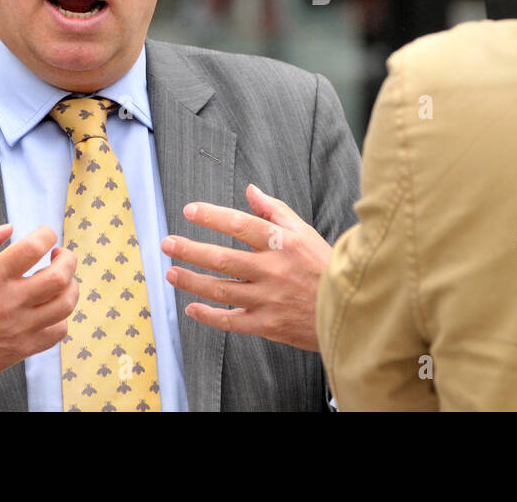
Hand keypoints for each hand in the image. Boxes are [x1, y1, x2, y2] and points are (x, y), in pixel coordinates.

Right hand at [0, 223, 77, 410]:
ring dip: (70, 286)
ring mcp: (19, 327)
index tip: (45, 236)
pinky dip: (62, 316)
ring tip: (61, 280)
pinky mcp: (23, 348)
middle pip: (59, 276)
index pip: (33, 248)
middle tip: (60, 256)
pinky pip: (59, 331)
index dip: (47, 235)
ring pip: (65, 304)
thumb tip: (7, 229)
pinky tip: (50, 307)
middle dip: (68, 259)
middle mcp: (9, 302)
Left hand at [162, 183, 330, 351]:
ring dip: (192, 280)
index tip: (189, 210)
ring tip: (171, 272)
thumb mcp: (305, 231)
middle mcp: (273, 270)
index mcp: (283, 243)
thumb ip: (275, 211)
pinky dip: (209, 316)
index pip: (240, 224)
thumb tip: (250, 190)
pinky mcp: (268, 325)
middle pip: (222, 258)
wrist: (348, 309)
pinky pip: (231, 321)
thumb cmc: (324, 266)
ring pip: (221, 290)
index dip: (212, 216)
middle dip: (190, 250)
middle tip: (168, 243)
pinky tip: (191, 307)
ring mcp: (268, 299)